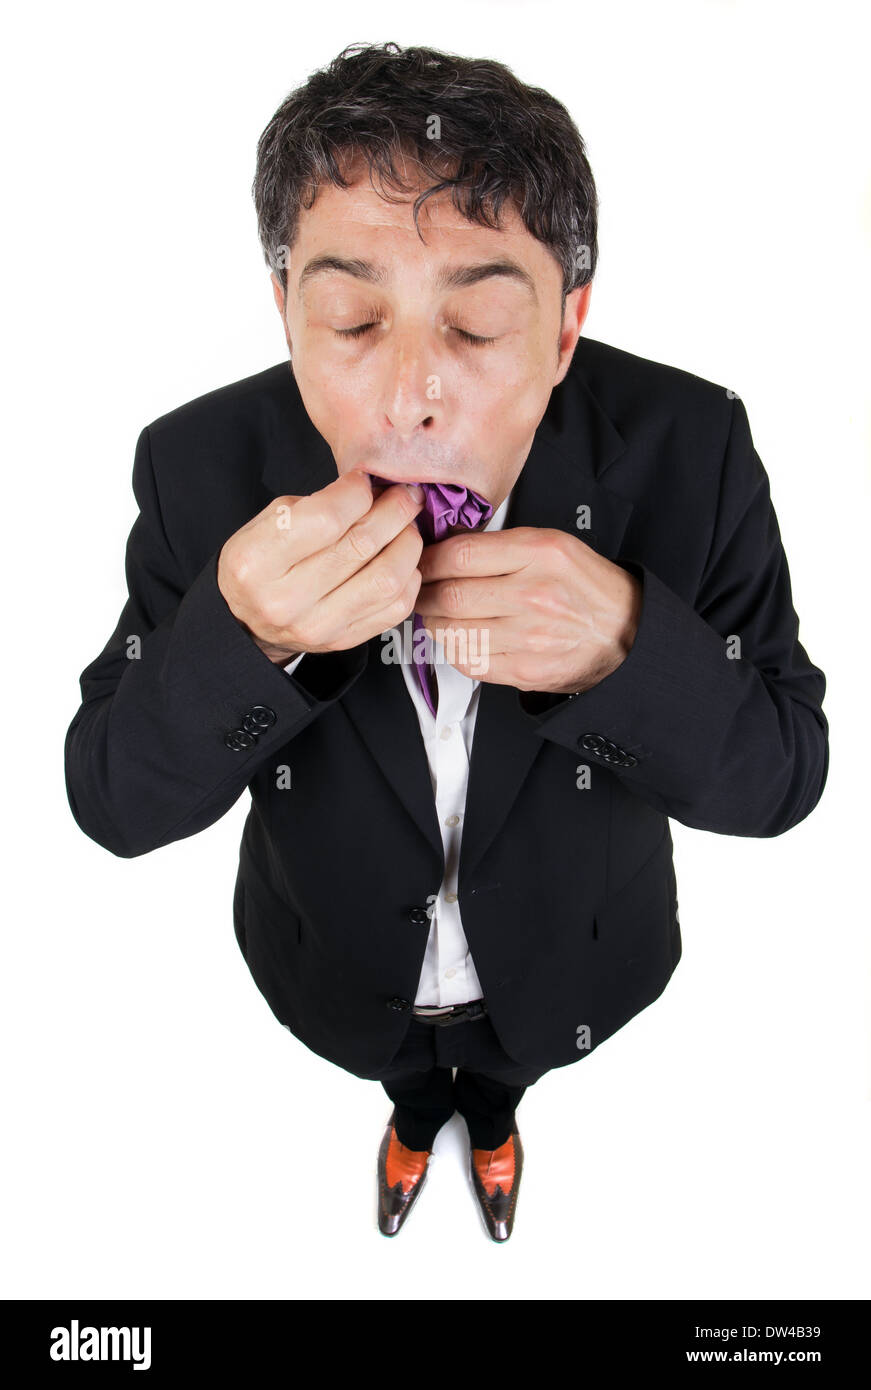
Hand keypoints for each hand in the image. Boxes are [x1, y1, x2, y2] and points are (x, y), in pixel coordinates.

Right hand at [217, 472, 425, 662]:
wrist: (248, 621)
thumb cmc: (260, 563)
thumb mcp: (269, 522)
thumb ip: (317, 504)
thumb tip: (372, 488)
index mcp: (257, 561)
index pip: (327, 518)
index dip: (358, 491)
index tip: (366, 481)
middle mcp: (286, 600)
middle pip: (362, 545)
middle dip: (394, 510)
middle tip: (403, 495)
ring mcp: (318, 626)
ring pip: (387, 579)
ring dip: (408, 544)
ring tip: (406, 526)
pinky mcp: (344, 640)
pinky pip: (396, 608)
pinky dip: (408, 577)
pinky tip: (401, 560)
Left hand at [414, 527, 641, 693]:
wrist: (625, 631)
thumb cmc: (587, 587)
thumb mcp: (553, 545)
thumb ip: (501, 545)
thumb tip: (446, 547)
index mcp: (541, 553)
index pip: (462, 554)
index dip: (430, 559)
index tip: (423, 561)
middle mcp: (535, 594)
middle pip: (452, 595)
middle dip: (426, 593)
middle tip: (422, 590)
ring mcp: (529, 637)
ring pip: (454, 631)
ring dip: (435, 623)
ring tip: (437, 614)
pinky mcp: (524, 670)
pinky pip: (469, 661)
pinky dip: (455, 648)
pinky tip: (460, 637)